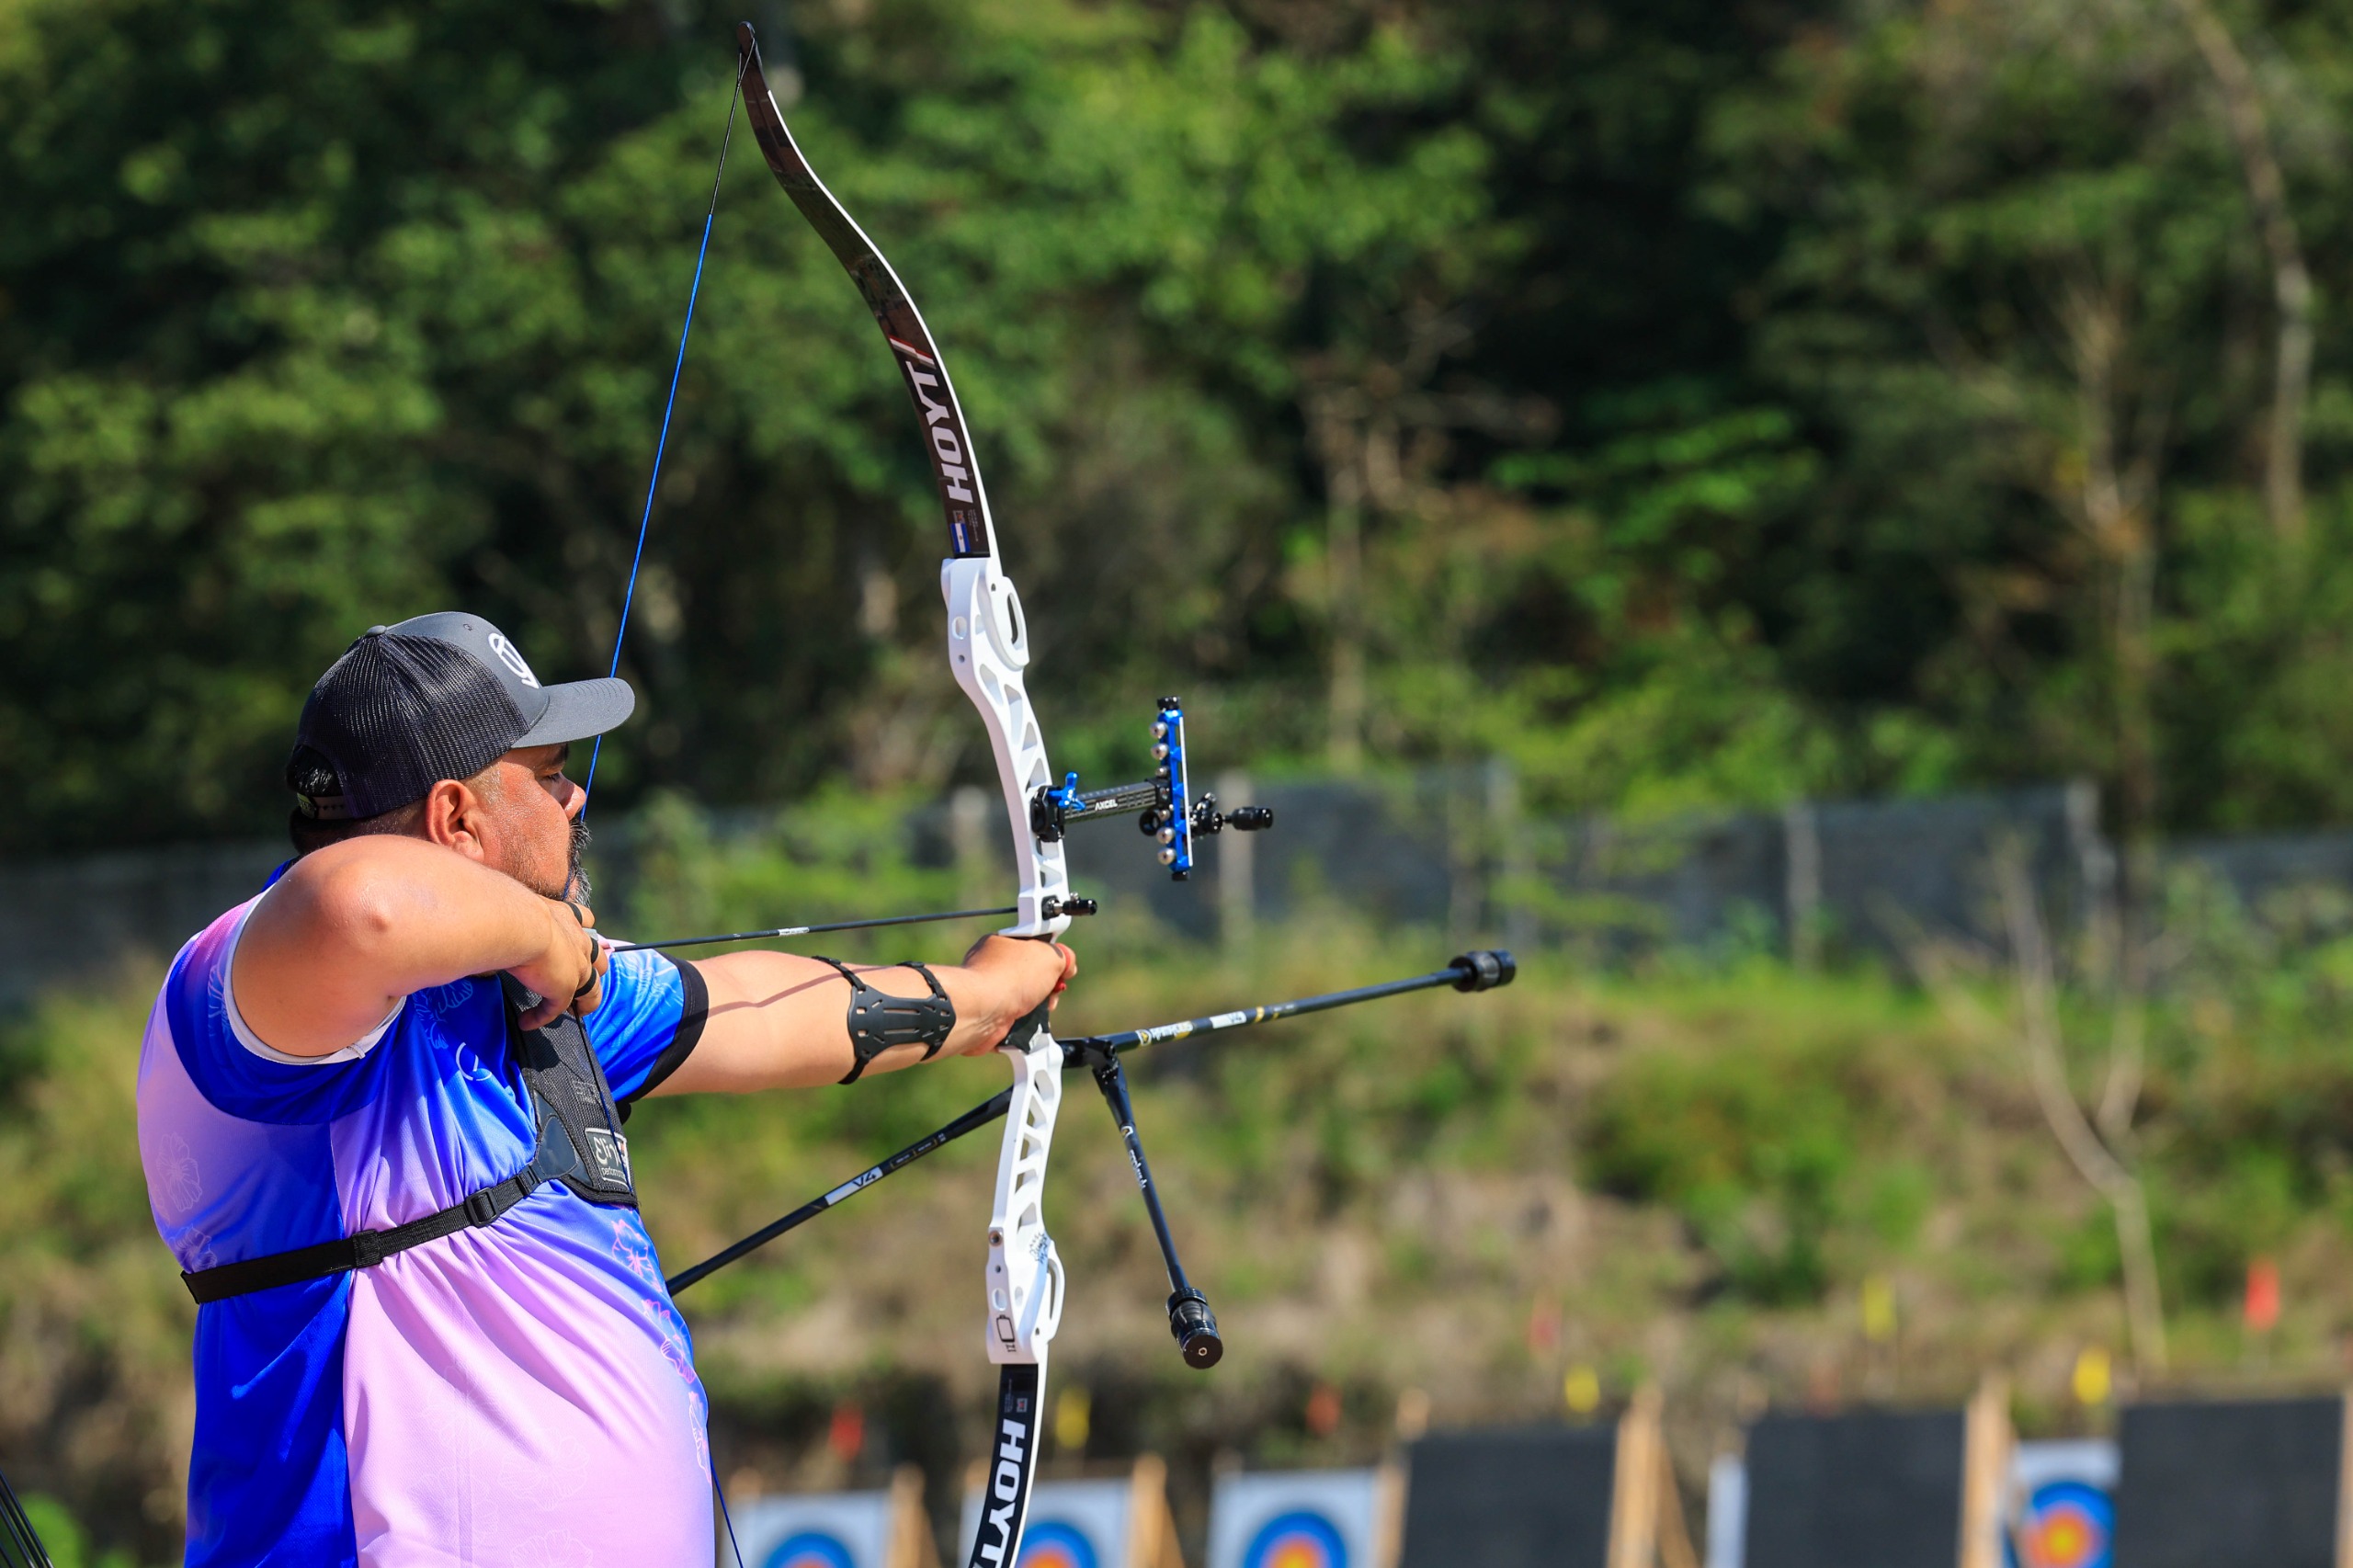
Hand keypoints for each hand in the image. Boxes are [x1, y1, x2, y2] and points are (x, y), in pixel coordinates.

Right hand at [510, 898, 606, 1028]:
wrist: (519, 924)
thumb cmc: (509, 911)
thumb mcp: (516, 910)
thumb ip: (510, 920)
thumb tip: (490, 930)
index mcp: (566, 917)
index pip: (586, 920)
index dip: (584, 932)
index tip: (578, 939)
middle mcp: (577, 941)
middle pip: (599, 959)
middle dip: (593, 970)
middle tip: (580, 980)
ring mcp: (576, 967)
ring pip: (591, 989)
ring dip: (583, 1001)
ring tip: (572, 1010)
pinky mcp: (564, 989)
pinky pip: (555, 1009)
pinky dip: (541, 1017)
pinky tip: (526, 1022)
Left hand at [959, 933, 1077, 1052]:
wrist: (980, 1012)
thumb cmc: (1008, 979)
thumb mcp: (1050, 955)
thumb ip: (1063, 956)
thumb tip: (1068, 966)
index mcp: (1002, 944)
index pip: (1032, 948)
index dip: (1050, 959)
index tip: (1059, 969)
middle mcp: (991, 968)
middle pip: (1031, 979)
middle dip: (1047, 990)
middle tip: (1051, 993)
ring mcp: (988, 995)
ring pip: (1024, 1004)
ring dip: (1038, 1011)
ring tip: (1038, 1012)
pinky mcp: (988, 1020)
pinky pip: (1014, 1025)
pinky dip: (1024, 1028)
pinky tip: (1026, 1025)